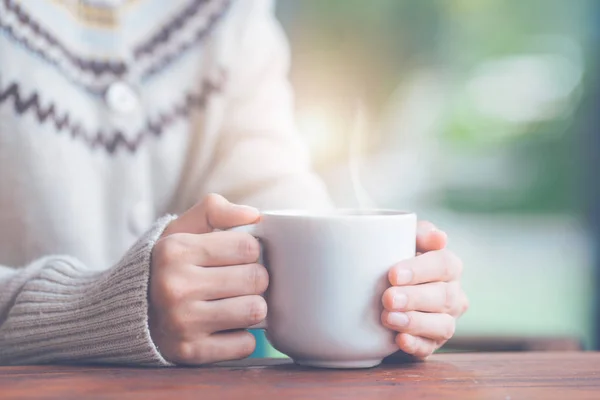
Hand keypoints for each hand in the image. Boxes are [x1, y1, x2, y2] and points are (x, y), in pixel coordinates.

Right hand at [149, 194, 268, 364]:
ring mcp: (182, 323)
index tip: (238, 255)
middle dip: (254, 278)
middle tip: (239, 280)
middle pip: (256, 278)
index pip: (248, 246)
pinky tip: (224, 327)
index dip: (250, 250)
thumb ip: (216, 210)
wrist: (126, 312)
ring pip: (255, 311)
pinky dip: (241, 337)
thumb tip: (254, 216)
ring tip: (233, 302)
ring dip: (251, 307)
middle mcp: (175, 287)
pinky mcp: (190, 353)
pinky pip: (245, 344)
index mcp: (174, 251)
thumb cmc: (167, 265)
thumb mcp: (181, 229)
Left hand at [381, 221, 467, 358]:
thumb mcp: (403, 239)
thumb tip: (439, 238)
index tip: (393, 274)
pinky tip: (399, 339)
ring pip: (443, 325)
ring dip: (415, 322)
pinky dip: (415, 344)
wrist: (375, 290)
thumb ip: (420, 232)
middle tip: (388, 298)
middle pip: (443, 296)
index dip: (420, 270)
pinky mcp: (431, 343)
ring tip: (388, 318)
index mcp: (449, 266)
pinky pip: (430, 348)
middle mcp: (454, 295)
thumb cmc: (395, 257)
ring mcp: (445, 321)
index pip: (445, 264)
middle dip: (415, 298)